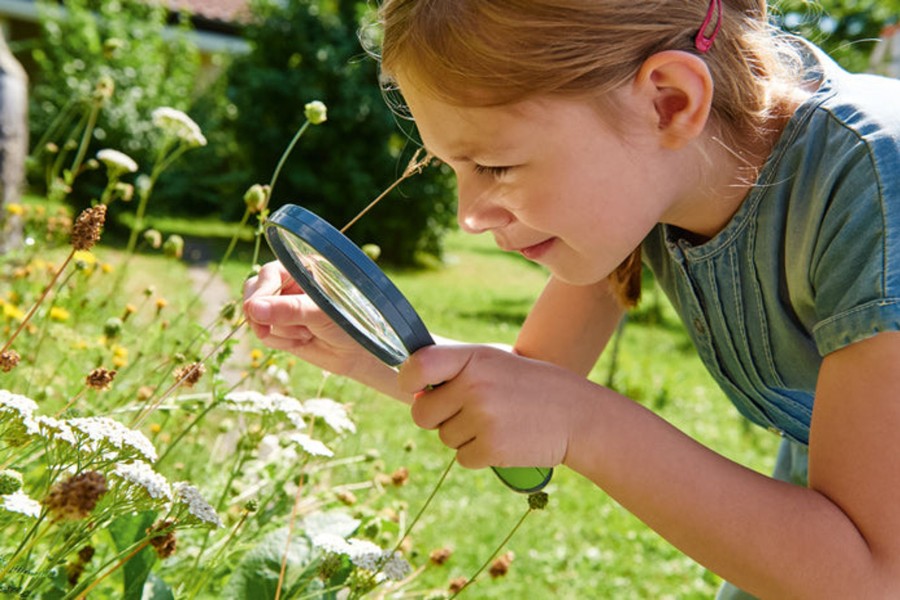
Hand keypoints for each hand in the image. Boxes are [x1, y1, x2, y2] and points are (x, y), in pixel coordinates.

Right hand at [242, 261, 381, 381]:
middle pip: (254, 291)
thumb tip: (253, 308)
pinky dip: (279, 342)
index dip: (261, 292)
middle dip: (261, 314)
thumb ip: (290, 309)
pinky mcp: (281, 326)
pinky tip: (302, 341)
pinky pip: (265, 334)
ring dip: (279, 331)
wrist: (360, 353)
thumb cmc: (351, 323)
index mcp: (304, 268)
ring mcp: (283, 305)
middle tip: (264, 332)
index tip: (255, 312)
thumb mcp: (322, 313)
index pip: (270, 273)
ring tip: (307, 334)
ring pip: (257, 316)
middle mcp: (290, 283)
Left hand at [398, 344, 590, 468]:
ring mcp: (483, 417)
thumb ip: (456, 372)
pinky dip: (479, 454)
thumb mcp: (495, 364)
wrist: (578, 415)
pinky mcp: (492, 448)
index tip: (416, 388)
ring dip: (463, 437)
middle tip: (467, 413)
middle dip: (437, 418)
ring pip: (444, 438)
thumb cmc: (531, 387)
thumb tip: (415, 395)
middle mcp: (475, 385)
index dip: (409, 380)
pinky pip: (462, 458)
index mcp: (474, 358)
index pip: (419, 366)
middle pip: (422, 414)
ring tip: (497, 423)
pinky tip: (504, 439)